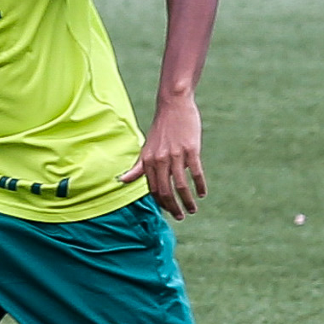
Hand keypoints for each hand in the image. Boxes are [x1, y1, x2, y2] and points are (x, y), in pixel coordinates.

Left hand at [119, 95, 206, 219]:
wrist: (173, 105)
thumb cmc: (161, 129)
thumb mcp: (146, 149)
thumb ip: (137, 167)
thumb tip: (121, 181)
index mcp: (148, 161)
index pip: (154, 189)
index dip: (161, 203)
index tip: (169, 211)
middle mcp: (160, 160)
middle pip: (166, 191)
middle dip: (173, 208)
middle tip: (181, 217)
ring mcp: (176, 155)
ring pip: (181, 186)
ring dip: (187, 201)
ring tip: (192, 210)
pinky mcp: (191, 149)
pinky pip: (195, 173)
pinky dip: (199, 185)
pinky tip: (202, 194)